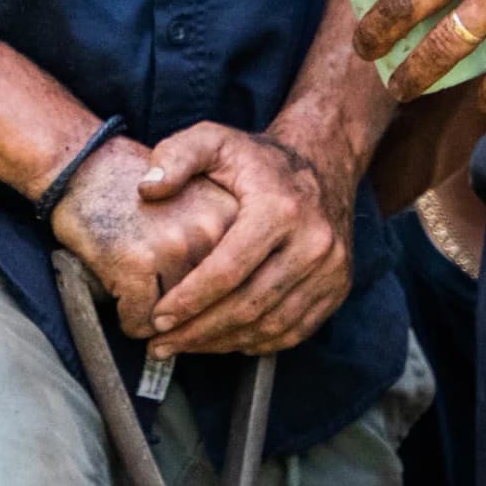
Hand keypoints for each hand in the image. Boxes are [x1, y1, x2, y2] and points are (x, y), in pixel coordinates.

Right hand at [52, 135, 234, 336]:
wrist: (84, 166)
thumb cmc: (138, 190)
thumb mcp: (197, 202)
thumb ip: (222, 248)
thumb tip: (233, 316)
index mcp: (231, 215)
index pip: (237, 286)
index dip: (213, 299)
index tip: (192, 290)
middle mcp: (210, 229)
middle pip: (208, 307)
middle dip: (184, 312)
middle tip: (158, 286)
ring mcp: (174, 245)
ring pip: (176, 318)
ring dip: (156, 317)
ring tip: (138, 282)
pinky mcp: (137, 260)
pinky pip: (140, 321)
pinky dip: (128, 319)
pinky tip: (120, 289)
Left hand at [138, 122, 353, 355]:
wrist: (324, 162)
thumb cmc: (258, 159)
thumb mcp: (214, 140)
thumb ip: (175, 156)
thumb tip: (147, 189)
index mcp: (279, 208)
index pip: (228, 270)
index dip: (190, 300)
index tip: (158, 317)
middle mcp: (313, 241)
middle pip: (249, 305)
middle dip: (199, 331)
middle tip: (163, 343)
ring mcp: (331, 268)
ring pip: (271, 325)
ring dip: (224, 343)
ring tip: (186, 345)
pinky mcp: (339, 287)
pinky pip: (294, 330)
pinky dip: (256, 343)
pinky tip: (224, 341)